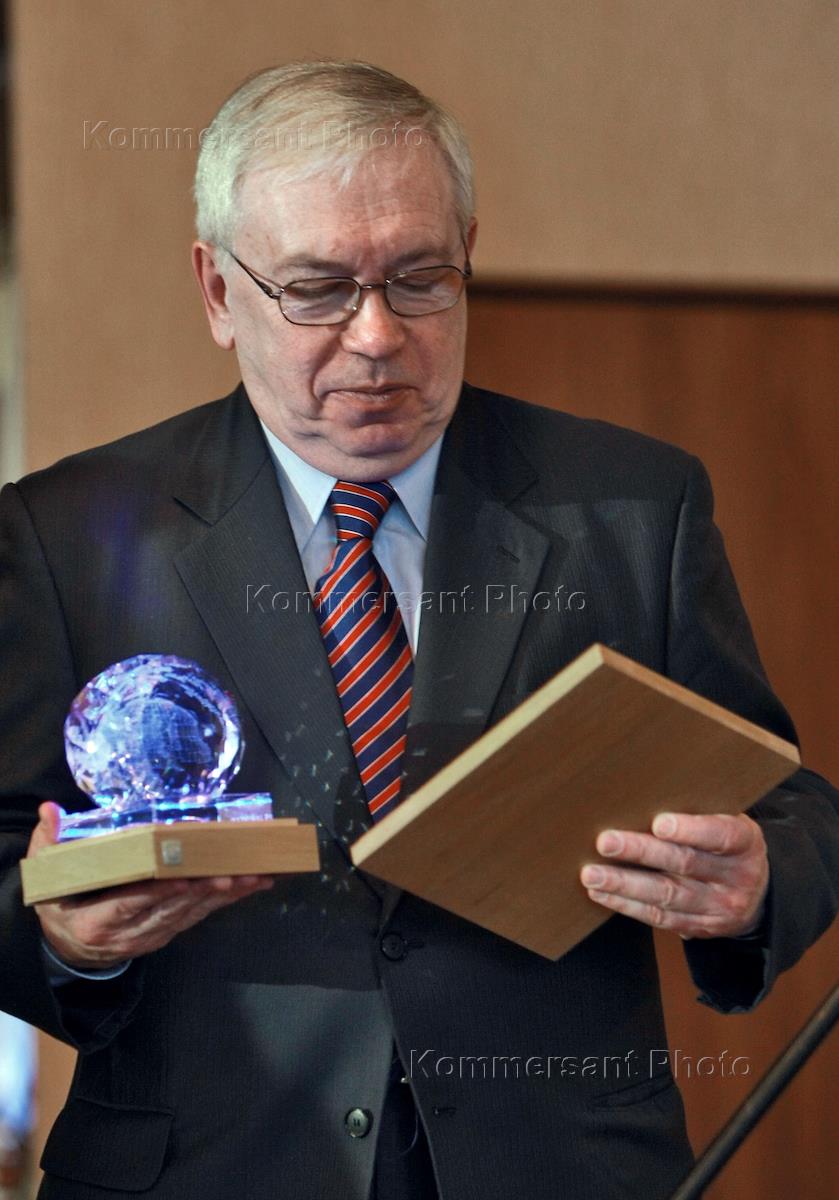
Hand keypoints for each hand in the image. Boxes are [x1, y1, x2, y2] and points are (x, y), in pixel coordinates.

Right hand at [28, 802, 274, 969]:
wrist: (71, 949)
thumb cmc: (62, 904)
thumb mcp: (48, 879)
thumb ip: (49, 844)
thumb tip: (50, 810)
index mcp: (97, 921)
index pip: (132, 904)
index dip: (160, 892)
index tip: (186, 877)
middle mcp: (129, 933)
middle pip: (172, 910)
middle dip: (206, 891)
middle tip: (235, 872)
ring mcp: (152, 936)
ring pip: (192, 914)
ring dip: (224, 896)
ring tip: (253, 876)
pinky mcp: (169, 933)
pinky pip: (200, 915)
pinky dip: (226, 900)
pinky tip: (251, 885)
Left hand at [580, 811, 768, 938]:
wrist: (757, 895)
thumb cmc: (727, 844)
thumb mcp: (729, 821)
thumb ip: (699, 810)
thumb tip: (645, 792)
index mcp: (745, 843)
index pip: (720, 835)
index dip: (690, 829)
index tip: (658, 823)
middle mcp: (735, 877)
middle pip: (684, 864)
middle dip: (642, 852)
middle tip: (606, 842)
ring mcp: (717, 907)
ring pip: (666, 895)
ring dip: (624, 884)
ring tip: (592, 874)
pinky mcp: (699, 928)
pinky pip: (659, 918)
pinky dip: (627, 905)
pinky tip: (602, 893)